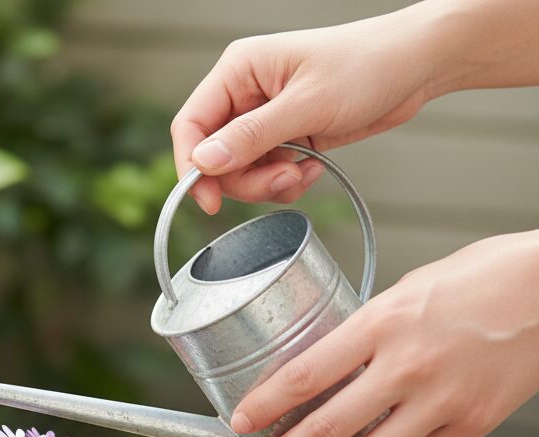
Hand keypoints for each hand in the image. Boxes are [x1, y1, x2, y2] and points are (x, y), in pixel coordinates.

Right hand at [171, 9, 436, 212]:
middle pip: (215, 158)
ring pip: (241, 172)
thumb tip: (204, 161)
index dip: (192, 167)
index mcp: (239, 71)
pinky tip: (313, 168)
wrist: (416, 66)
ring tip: (303, 172)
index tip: (209, 201)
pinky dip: (286, 182)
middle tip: (282, 180)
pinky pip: (267, 175)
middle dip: (245, 180)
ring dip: (269, 184)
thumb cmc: (367, 65)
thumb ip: (252, 136)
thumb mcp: (307, 104)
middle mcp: (245, 95)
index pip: (191, 125)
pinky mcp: (285, 137)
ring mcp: (265, 119)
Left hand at [230, 231, 538, 436]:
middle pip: (326, 427)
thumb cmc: (480, 278)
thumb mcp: (407, 290)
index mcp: (383, 323)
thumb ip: (365, 331)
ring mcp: (441, 401)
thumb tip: (324, 368)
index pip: (304, 376)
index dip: (264, 407)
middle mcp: (407, 366)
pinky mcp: (470, 425)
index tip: (240, 422)